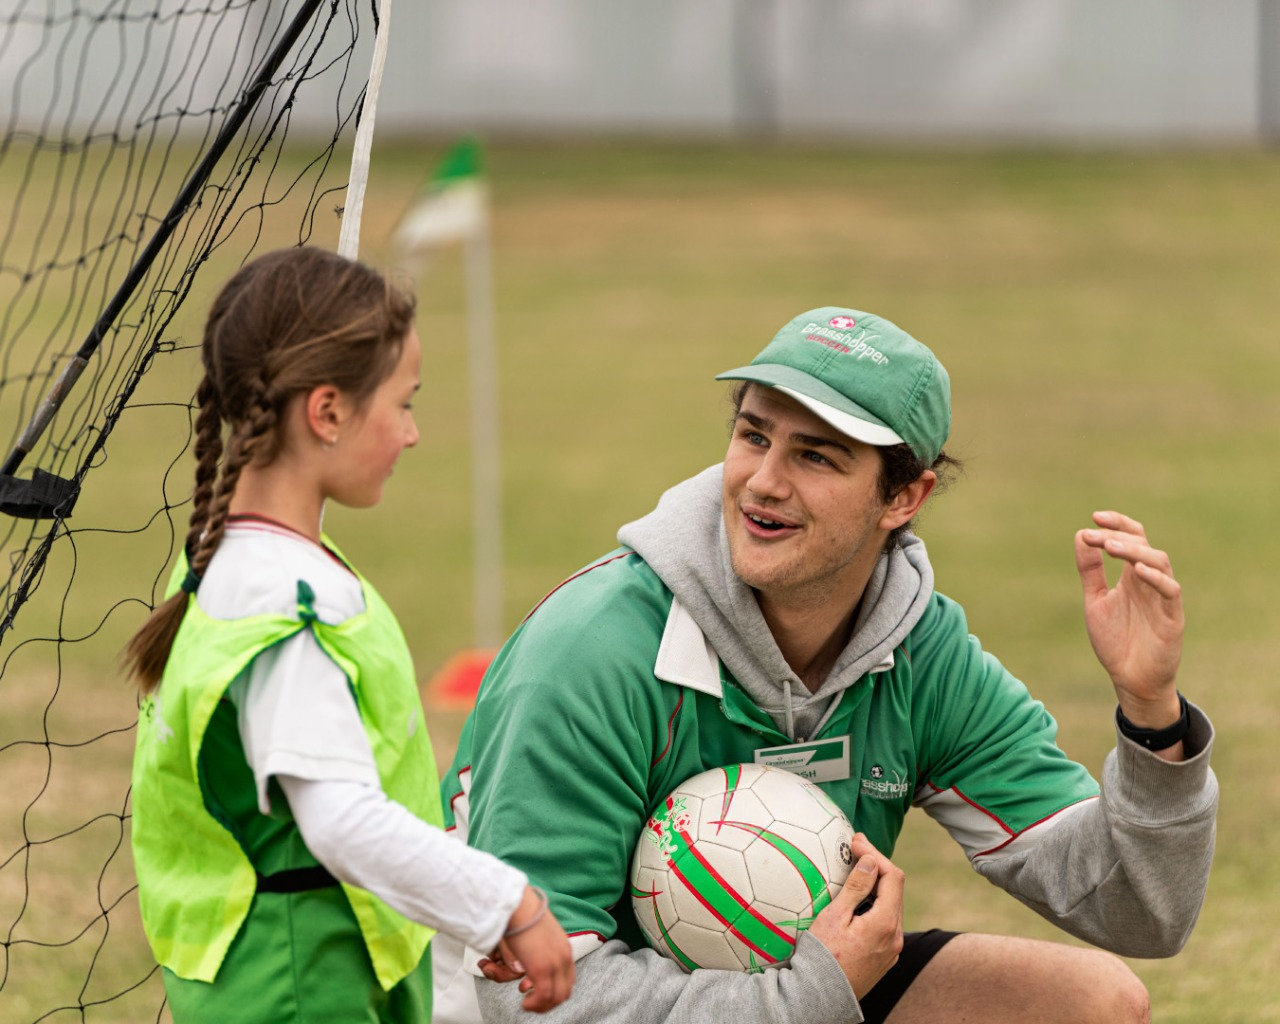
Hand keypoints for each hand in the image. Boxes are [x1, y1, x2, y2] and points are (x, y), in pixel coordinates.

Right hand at [477, 885, 574, 1012]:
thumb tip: (532, 953)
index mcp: (565, 948)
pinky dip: (534, 1004)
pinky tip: (524, 1002)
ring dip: (541, 1006)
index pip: (568, 979)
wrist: (518, 906)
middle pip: (565, 992)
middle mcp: (564, 957)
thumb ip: (543, 945)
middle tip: (532, 1001)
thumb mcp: (540, 932)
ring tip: (527, 1004)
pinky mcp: (542, 968)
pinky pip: (543, 996)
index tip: (537, 990)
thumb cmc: (524, 915)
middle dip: (548, 1002)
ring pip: (556, 998)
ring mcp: (555, 964)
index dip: (554, 990)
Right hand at [807, 834, 903, 998]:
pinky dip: (875, 902)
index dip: (876, 854)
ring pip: (890, 905)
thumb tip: (871, 861)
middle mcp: (894, 937)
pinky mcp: (883, 956)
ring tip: (855, 867)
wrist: (820, 997)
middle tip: (855, 847)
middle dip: (877, 865)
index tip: (856, 842)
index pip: (892, 876)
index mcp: (885, 924)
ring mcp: (891, 949)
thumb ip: (856, 888)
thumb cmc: (822, 955)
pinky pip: (885, 921)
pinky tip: (858, 897)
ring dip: (876, 884)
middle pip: (894, 889)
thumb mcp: (835, 916)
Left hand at [1074, 510, 1183, 726]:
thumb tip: (1080, 535)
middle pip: (1144, 545)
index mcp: (1131, 576)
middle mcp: (1149, 582)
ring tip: (1111, 547)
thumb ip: (1090, 570)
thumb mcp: (1096, 600)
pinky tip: (1137, 571)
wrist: (1130, 679)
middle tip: (1094, 534)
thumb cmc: (1116, 640)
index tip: (1094, 517)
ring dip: (1135, 551)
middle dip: (1119, 536)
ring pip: (1160, 562)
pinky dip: (1156, 578)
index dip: (1117, 524)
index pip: (1132, 538)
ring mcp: (1163, 598)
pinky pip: (1170, 591)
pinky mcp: (1172, 617)